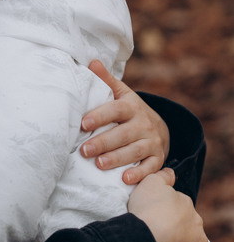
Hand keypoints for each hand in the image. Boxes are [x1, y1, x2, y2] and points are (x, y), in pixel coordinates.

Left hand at [80, 60, 169, 183]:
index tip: (83, 124)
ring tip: (99, 165)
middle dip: (103, 142)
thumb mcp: (121, 94)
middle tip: (84, 150)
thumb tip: (91, 62)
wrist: (159, 127)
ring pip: (135, 151)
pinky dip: (139, 174)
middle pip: (123, 134)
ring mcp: (152, 142)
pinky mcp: (157, 158)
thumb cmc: (129, 111)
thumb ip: (106, 80)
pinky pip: (150, 167)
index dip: (100, 116)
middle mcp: (144, 124)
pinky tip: (125, 179)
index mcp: (131, 106)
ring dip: (117, 159)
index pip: (115, 110)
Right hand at [128, 169, 213, 241]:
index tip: (156, 215)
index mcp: (184, 202)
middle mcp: (195, 220)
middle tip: (161, 234)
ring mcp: (199, 241)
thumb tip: (171, 172)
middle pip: (189, 224)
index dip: (167, 210)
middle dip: (180, 228)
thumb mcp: (150, 182)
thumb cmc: (146, 209)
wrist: (148, 235)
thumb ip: (162, 176)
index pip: (179, 204)